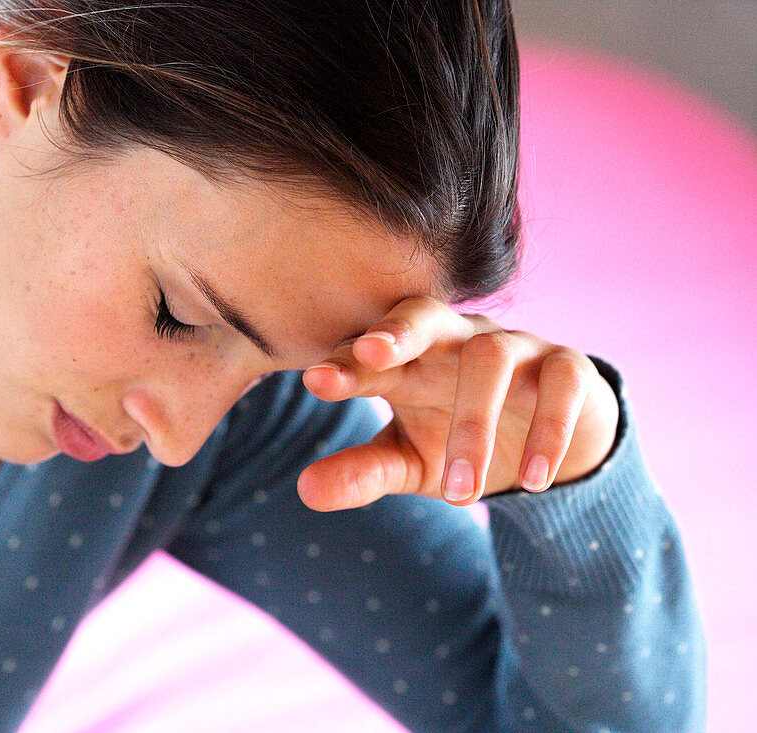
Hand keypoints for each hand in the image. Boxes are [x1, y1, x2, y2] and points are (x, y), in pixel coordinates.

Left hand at [297, 296, 619, 509]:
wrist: (548, 452)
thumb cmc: (460, 445)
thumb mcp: (409, 463)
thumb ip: (362, 472)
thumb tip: (305, 493)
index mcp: (411, 359)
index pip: (371, 351)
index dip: (345, 363)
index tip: (314, 381)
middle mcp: (456, 341)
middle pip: (425, 315)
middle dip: (398, 332)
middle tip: (371, 356)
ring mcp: (514, 348)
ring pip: (490, 359)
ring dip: (474, 424)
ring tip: (460, 493)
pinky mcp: (568, 368)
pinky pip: (560, 381)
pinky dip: (548, 428)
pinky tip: (533, 479)